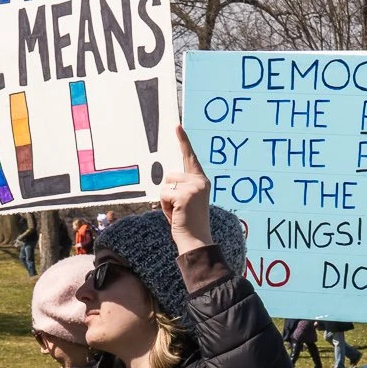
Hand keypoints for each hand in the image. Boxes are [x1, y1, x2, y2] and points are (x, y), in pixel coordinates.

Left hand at [158, 126, 212, 254]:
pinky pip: (164, 195)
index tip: (176, 126)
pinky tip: (175, 215)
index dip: (183, 140)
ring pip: (165, 186)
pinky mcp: (184, 195)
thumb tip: (166, 180)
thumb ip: (181, 188)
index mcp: (202, 181)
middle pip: (170, 176)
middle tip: (179, 210)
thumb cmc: (189, 223)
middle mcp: (200, 181)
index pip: (190, 157)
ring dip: (166, 201)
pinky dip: (165, 207)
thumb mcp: (188, 201)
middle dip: (168, 194)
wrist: (197, 241)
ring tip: (178, 213)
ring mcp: (193, 187)